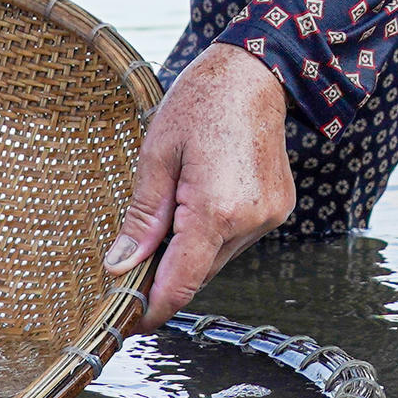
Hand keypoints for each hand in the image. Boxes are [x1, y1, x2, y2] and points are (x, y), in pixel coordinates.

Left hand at [105, 45, 294, 328]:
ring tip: (171, 210)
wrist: (255, 73)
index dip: (151, 310)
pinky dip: (212, 234)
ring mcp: (270, 217)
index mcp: (215, 210)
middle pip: (197, 274)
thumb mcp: (156, 156)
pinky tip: (199, 201)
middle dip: (165, 274)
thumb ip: (142, 219)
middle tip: (132, 260)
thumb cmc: (200, 104)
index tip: (128, 324)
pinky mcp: (278, 209)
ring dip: (190, 251)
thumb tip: (119, 268)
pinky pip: (236, 239)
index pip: (180, 284)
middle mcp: (250, 221)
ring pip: (217, 259)